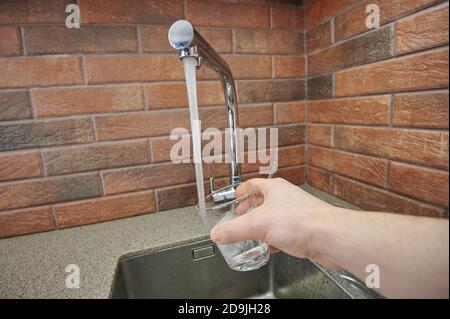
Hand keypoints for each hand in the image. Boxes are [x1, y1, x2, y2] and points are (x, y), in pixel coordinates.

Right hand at [210, 178, 340, 266]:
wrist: (329, 237)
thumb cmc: (303, 221)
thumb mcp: (258, 225)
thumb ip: (234, 230)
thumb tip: (217, 232)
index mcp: (275, 189)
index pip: (253, 184)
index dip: (242, 191)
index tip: (235, 197)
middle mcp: (286, 198)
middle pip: (264, 201)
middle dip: (251, 211)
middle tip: (241, 216)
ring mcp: (297, 212)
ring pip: (275, 217)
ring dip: (263, 226)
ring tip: (254, 234)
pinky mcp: (304, 228)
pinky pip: (285, 231)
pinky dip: (276, 238)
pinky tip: (273, 247)